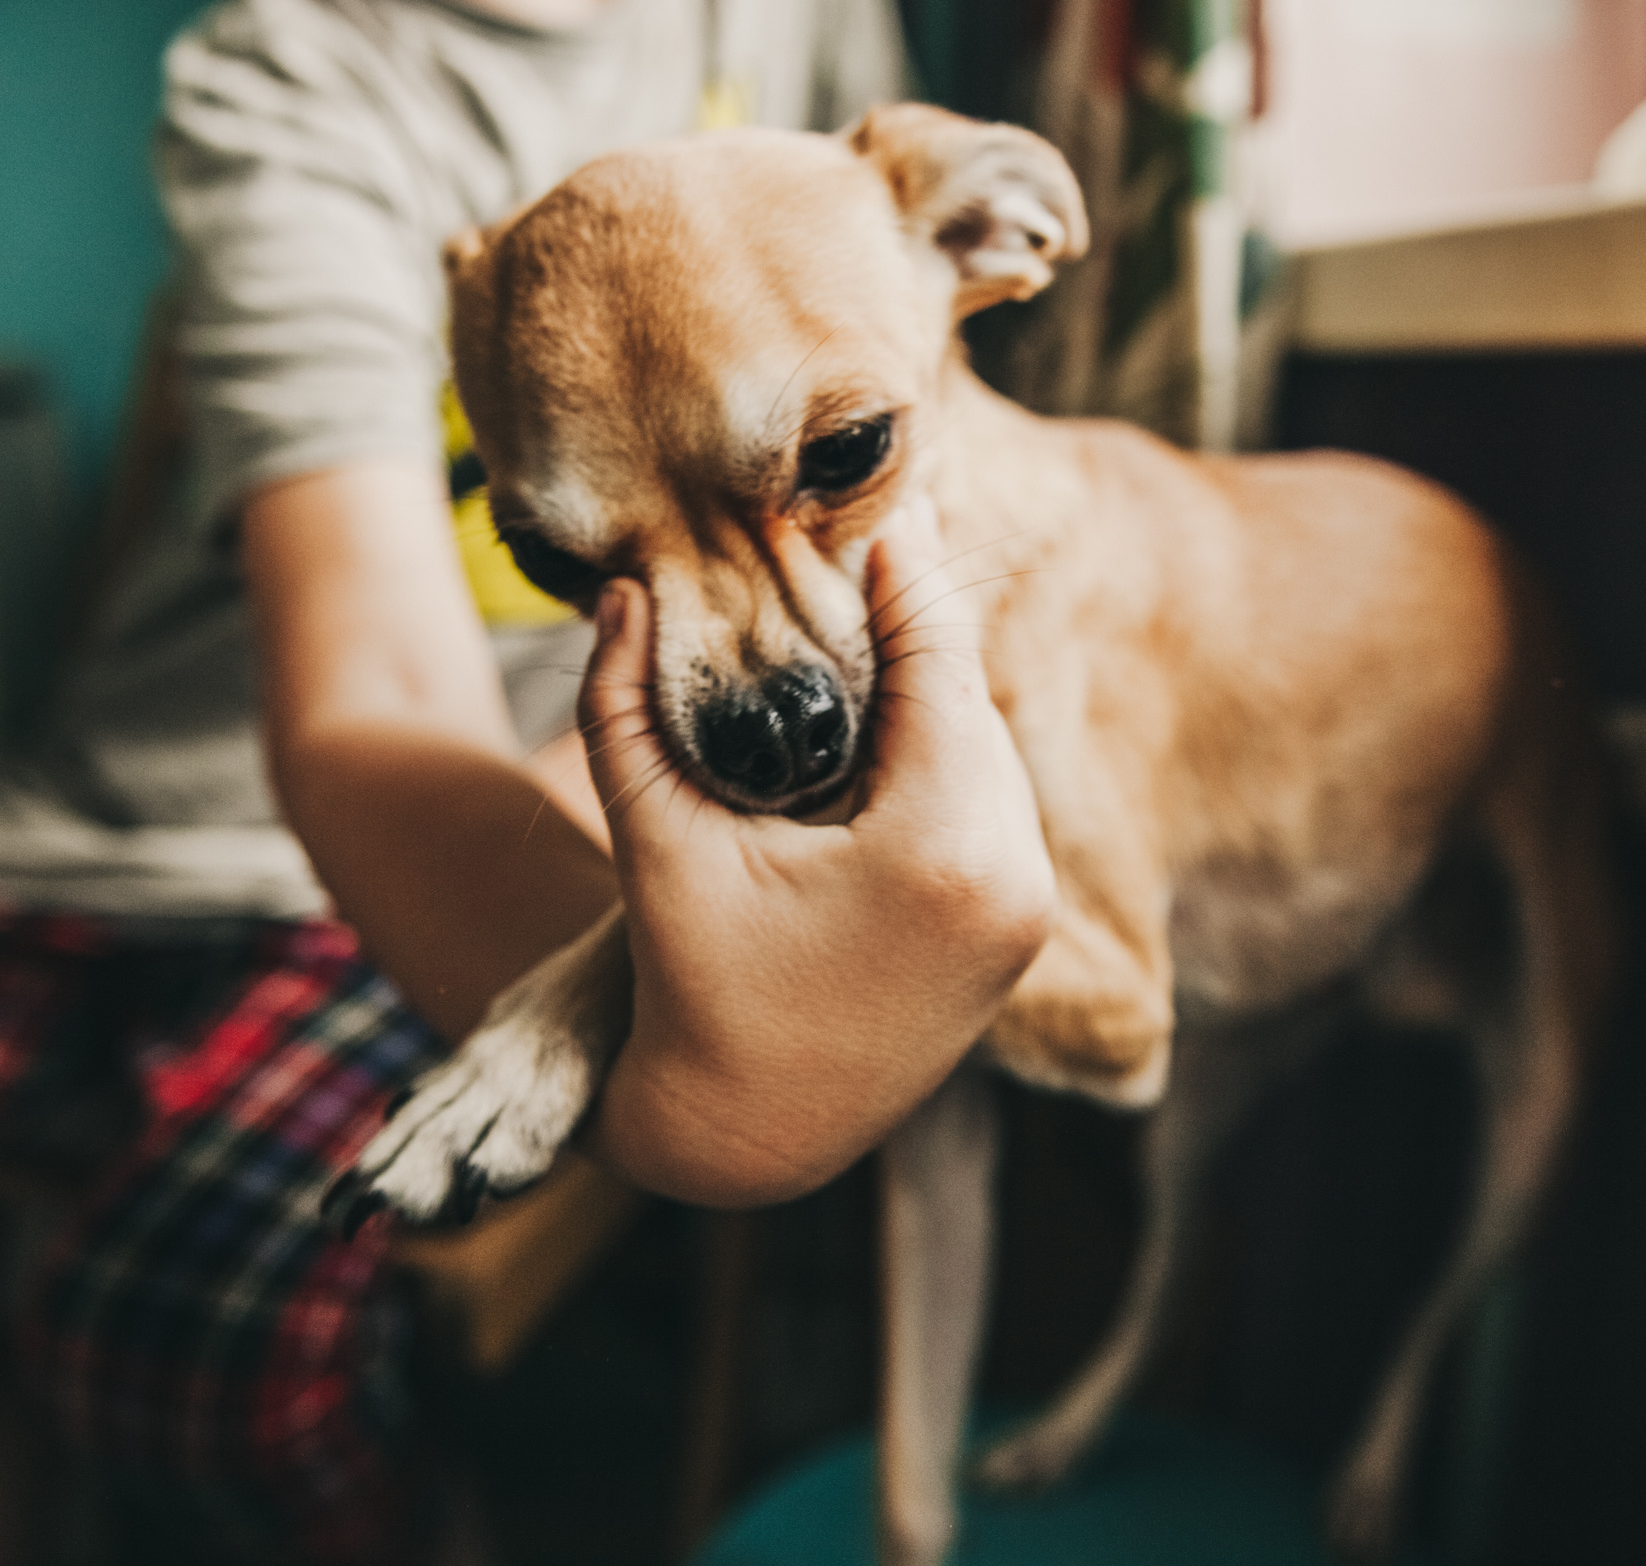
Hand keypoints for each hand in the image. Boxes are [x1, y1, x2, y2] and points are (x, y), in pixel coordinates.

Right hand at [581, 501, 1054, 1204]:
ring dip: (934, 698)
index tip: (891, 509)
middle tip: (875, 550)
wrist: (747, 1135)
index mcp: (940, 851)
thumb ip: (625, 711)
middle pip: (970, 707)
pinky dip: (947, 760)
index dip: (910, 582)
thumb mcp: (657, 844)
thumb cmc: (691, 989)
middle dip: (918, 634)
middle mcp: (1012, 881)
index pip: (939, 670)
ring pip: (988, 754)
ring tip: (877, 626)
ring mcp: (1028, 913)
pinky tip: (894, 724)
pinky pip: (993, 806)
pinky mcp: (1022, 935)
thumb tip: (617, 594)